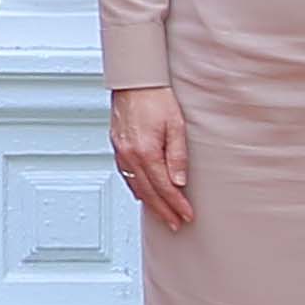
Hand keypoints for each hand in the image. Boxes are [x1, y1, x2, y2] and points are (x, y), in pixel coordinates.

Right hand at [112, 83, 193, 231]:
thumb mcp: (176, 125)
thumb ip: (178, 155)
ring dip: (150, 203)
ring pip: (136, 186)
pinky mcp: (117, 147)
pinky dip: (136, 188)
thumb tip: (179, 181)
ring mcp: (121, 152)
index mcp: (145, 151)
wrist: (134, 82)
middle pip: (149, 192)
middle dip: (163, 210)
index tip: (186, 215)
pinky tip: (143, 193)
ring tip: (162, 214)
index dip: (176, 204)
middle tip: (175, 223)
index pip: (164, 187)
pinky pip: (126, 175)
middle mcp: (129, 155)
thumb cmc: (155, 98)